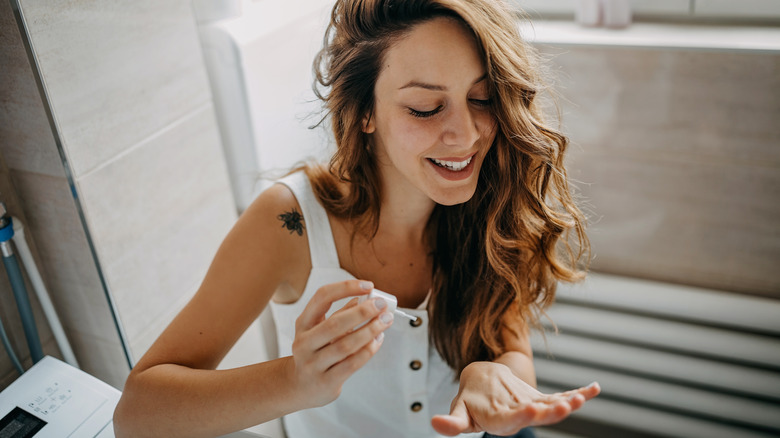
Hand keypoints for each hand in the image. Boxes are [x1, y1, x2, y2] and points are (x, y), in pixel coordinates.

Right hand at [291, 280, 393, 407]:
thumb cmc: (314, 353)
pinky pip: (351, 364)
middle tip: (382, 305)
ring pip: (346, 345)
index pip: (322, 297)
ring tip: (385, 321)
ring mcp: (312, 364)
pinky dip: (368, 350)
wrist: (300, 387)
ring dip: (370, 330)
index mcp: (302, 324)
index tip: (369, 286)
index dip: (346, 288)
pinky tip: (378, 340)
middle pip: (335, 323)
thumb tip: (363, 298)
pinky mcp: (325, 382)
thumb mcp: (319, 330)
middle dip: (363, 312)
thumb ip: (340, 314)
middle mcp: (303, 343)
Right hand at [431, 361, 599, 435]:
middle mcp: (520, 416)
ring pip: (553, 406)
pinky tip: (595, 387)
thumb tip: (435, 424)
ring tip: (582, 397)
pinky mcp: (541, 400)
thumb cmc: (470, 403)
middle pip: (538, 414)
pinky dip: (579, 392)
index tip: (534, 409)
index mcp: (500, 421)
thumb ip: (451, 423)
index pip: (512, 420)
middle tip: (567, 406)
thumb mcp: (458, 411)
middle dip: (554, 411)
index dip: (524, 416)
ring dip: (569, 402)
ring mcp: (533, 408)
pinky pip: (562, 396)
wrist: (482, 389)